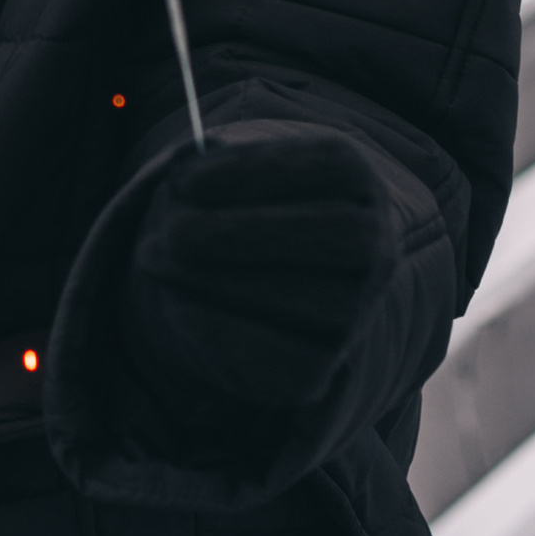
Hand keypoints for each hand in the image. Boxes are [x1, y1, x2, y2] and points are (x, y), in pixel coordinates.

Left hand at [120, 123, 396, 419]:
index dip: (258, 172)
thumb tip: (181, 175)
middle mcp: (376, 245)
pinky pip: (284, 356)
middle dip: (247, 235)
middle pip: (340, 234)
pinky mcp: (318, 370)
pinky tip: (177, 305)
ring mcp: (357, 312)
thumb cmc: (233, 213)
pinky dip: (224, 329)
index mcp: (357, 182)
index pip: (334, 166)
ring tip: (158, 260)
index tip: (186, 181)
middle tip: (174, 232)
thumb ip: (202, 171)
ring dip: (227, 283)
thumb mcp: (218, 180)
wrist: (250, 289)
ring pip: (318, 301)